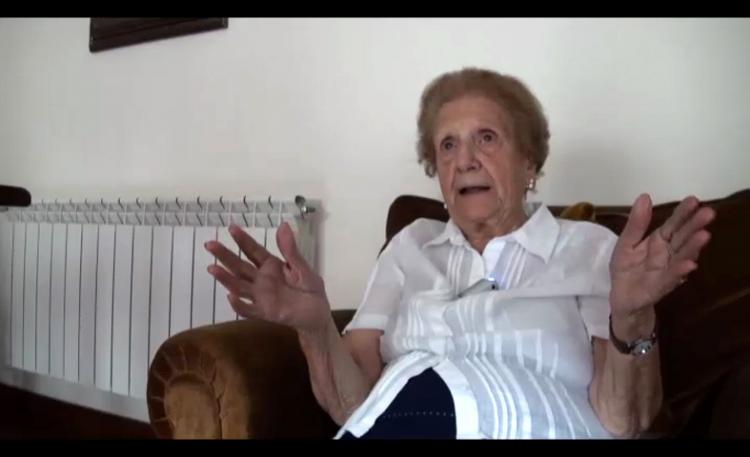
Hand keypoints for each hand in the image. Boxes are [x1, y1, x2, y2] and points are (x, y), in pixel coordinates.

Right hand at [204, 222, 330, 332]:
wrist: (317, 316)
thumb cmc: (310, 290)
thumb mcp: (303, 268)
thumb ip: (290, 250)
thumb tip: (283, 225)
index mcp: (271, 265)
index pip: (253, 250)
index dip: (243, 240)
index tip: (231, 227)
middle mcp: (261, 279)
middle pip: (240, 266)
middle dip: (225, 255)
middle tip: (210, 244)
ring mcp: (261, 296)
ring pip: (239, 286)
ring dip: (225, 278)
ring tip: (212, 268)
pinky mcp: (264, 312)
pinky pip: (248, 310)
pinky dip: (239, 305)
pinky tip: (231, 297)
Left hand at [609, 194, 714, 323]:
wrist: (622, 299)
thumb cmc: (626, 269)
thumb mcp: (626, 243)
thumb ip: (636, 223)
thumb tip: (645, 196)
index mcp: (659, 241)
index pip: (673, 224)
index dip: (682, 213)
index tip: (694, 199)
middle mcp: (668, 254)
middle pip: (682, 238)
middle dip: (695, 226)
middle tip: (709, 213)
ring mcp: (667, 270)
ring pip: (682, 256)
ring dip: (693, 247)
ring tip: (704, 235)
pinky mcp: (660, 286)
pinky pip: (671, 278)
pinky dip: (680, 271)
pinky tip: (690, 264)